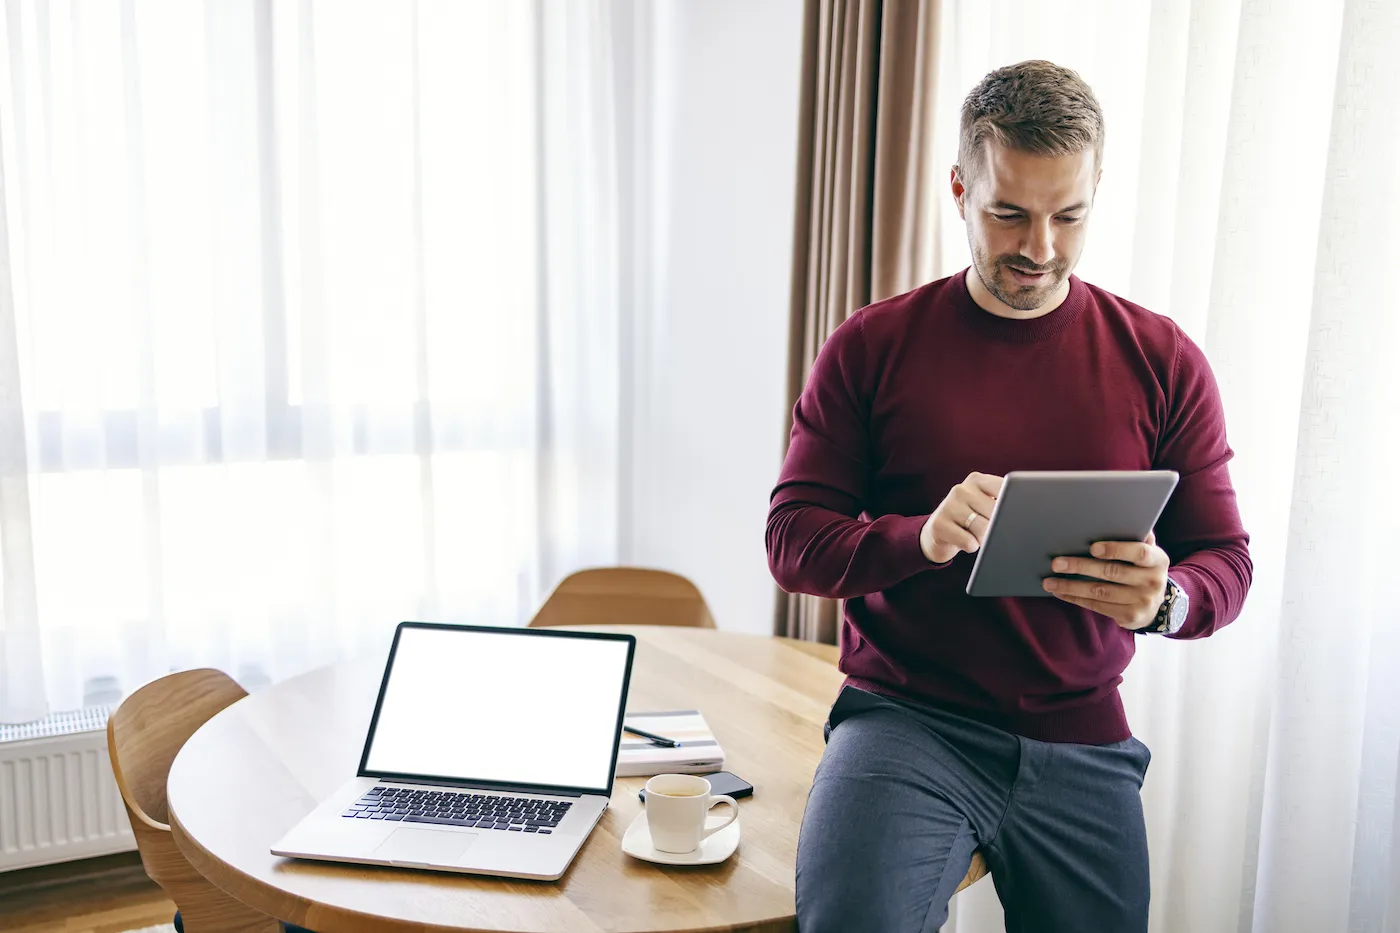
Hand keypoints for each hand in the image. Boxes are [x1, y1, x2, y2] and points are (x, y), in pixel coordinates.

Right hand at [920, 472, 1003, 563]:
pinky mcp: (938, 524)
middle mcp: (961, 489)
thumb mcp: (986, 505)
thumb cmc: (970, 520)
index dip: (1012, 506)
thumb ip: (1002, 502)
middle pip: (996, 513)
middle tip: (987, 529)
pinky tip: (963, 541)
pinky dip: (971, 546)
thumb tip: (1019, 514)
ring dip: (984, 539)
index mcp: (977, 480)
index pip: (1006, 489)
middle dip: (997, 527)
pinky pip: (968, 542)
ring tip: (974, 535)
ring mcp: (948, 505)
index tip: (1012, 515)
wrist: (938, 533)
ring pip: (983, 529)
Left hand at [1041, 531, 1168, 629]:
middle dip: (1081, 567)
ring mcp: (1142, 601)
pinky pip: (1097, 606)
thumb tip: (1117, 516)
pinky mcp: (1129, 617)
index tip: (1092, 548)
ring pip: (1100, 592)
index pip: (1139, 552)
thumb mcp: (1147, 553)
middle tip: (1056, 563)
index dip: (1115, 549)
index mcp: (1158, 560)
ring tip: (1049, 581)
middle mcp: (1152, 582)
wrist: (1155, 604)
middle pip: (1112, 572)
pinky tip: (1060, 592)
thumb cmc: (1143, 569)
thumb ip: (1136, 538)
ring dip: (1071, 586)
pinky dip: (1075, 598)